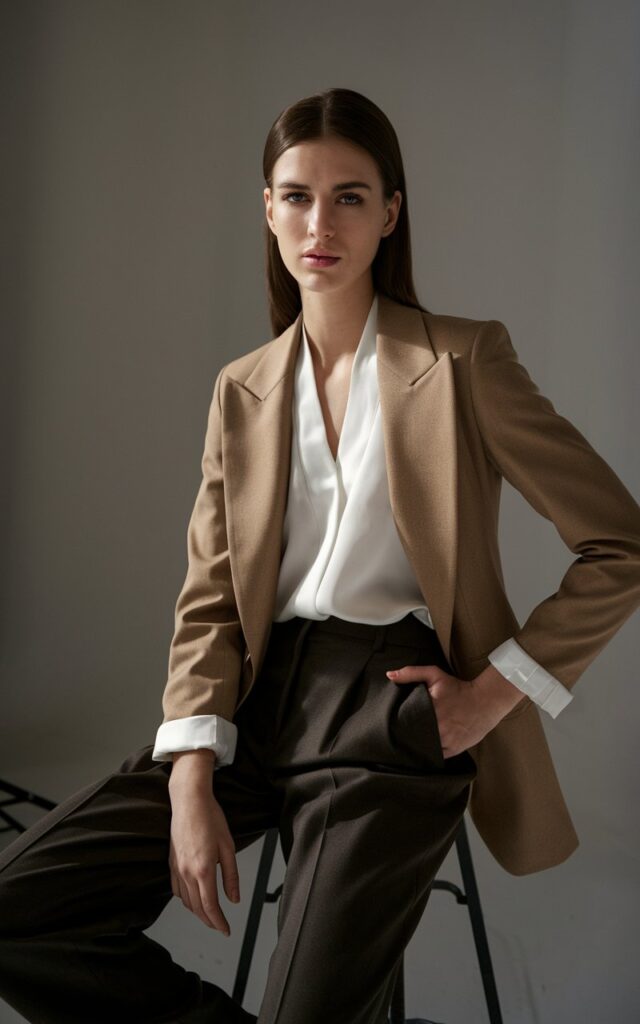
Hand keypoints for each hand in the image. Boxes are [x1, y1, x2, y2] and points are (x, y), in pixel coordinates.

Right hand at [168, 755, 239, 934]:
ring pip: (185, 901)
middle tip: (220, 926)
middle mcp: (187, 872)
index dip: (219, 923)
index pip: (210, 907)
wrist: (189, 800)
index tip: (226, 930)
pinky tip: (193, 897)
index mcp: (204, 870)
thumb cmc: (211, 818)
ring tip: (210, 914)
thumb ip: (231, 876)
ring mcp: (176, 868)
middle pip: (196, 908)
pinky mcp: (171, 862)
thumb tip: (234, 899)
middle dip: (209, 921)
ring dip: (197, 911)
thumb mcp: (228, 847)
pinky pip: (176, 889)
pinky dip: (185, 899)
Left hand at [386, 662, 525, 757]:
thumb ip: (411, 673)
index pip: (404, 721)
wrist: (485, 701)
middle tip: (396, 737)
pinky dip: (428, 755)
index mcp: (429, 709)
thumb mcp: (434, 675)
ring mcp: (446, 740)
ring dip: (416, 747)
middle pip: (412, 737)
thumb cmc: (458, 688)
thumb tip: (390, 675)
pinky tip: (423, 751)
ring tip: (408, 746)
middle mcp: (437, 727)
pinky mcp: (454, 750)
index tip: (392, 724)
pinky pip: (435, 757)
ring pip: (423, 749)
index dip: (396, 724)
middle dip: (404, 737)